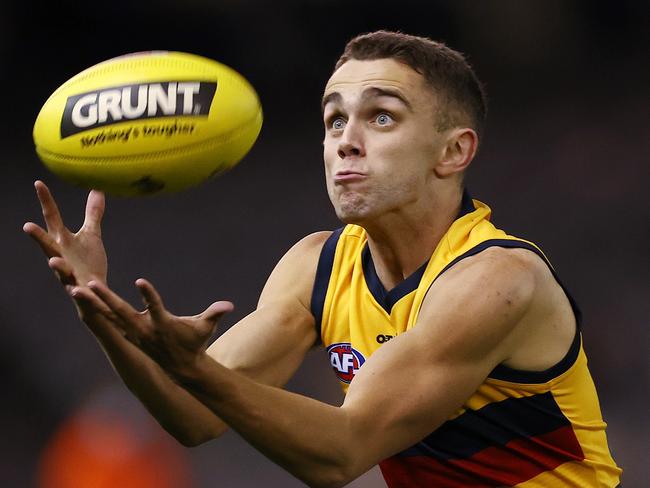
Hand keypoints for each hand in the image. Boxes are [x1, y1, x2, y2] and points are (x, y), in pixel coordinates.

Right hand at [23, 180, 107, 287]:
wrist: (95, 293)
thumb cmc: (89, 262)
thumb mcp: (91, 236)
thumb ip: (92, 214)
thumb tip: (97, 189)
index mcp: (63, 241)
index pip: (52, 218)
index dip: (46, 201)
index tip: (38, 183)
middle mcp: (61, 256)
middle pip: (48, 245)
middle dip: (38, 236)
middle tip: (26, 225)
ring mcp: (68, 275)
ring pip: (59, 271)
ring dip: (56, 266)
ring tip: (53, 261)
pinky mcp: (79, 291)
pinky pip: (77, 291)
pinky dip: (77, 290)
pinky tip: (76, 289)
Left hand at [71, 278, 232, 378]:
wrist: (182, 367)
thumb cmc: (195, 342)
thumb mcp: (206, 328)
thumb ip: (214, 315)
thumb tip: (229, 305)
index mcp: (162, 325)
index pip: (155, 307)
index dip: (149, 295)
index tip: (140, 281)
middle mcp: (144, 329)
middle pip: (122, 312)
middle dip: (106, 299)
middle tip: (90, 286)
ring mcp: (133, 332)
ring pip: (109, 315)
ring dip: (93, 303)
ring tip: (76, 289)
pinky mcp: (127, 332)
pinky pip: (107, 319)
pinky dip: (95, 309)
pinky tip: (81, 298)